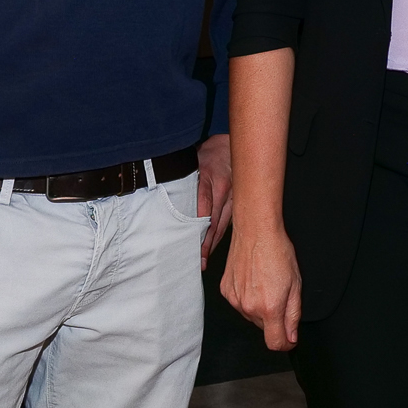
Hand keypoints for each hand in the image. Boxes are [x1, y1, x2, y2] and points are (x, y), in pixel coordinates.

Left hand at [196, 133, 234, 268]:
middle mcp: (224, 191)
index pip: (205, 211)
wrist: (230, 144)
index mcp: (211, 181)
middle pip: (216, 222)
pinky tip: (216, 243)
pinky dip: (222, 232)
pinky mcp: (239, 199)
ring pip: (224, 223)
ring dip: (215, 241)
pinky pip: (231, 219)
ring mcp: (234, 196)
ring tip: (206, 259)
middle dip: (207, 244)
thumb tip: (168, 204)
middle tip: (200, 262)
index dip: (202, 232)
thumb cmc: (208, 155)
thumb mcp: (192, 165)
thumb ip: (184, 185)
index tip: (196, 248)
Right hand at [221, 221, 302, 350]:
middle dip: (274, 318)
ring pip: (251, 315)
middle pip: (263, 328)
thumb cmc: (278, 252)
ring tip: (266, 283)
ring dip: (260, 307)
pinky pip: (239, 303)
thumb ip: (293, 315)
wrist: (256, 231)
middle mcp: (249, 307)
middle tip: (280, 294)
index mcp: (269, 308)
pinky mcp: (225, 291)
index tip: (289, 338)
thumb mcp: (296, 285)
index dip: (285, 344)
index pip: (274, 343)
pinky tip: (253, 280)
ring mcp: (234, 300)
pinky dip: (247, 297)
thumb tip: (291, 337)